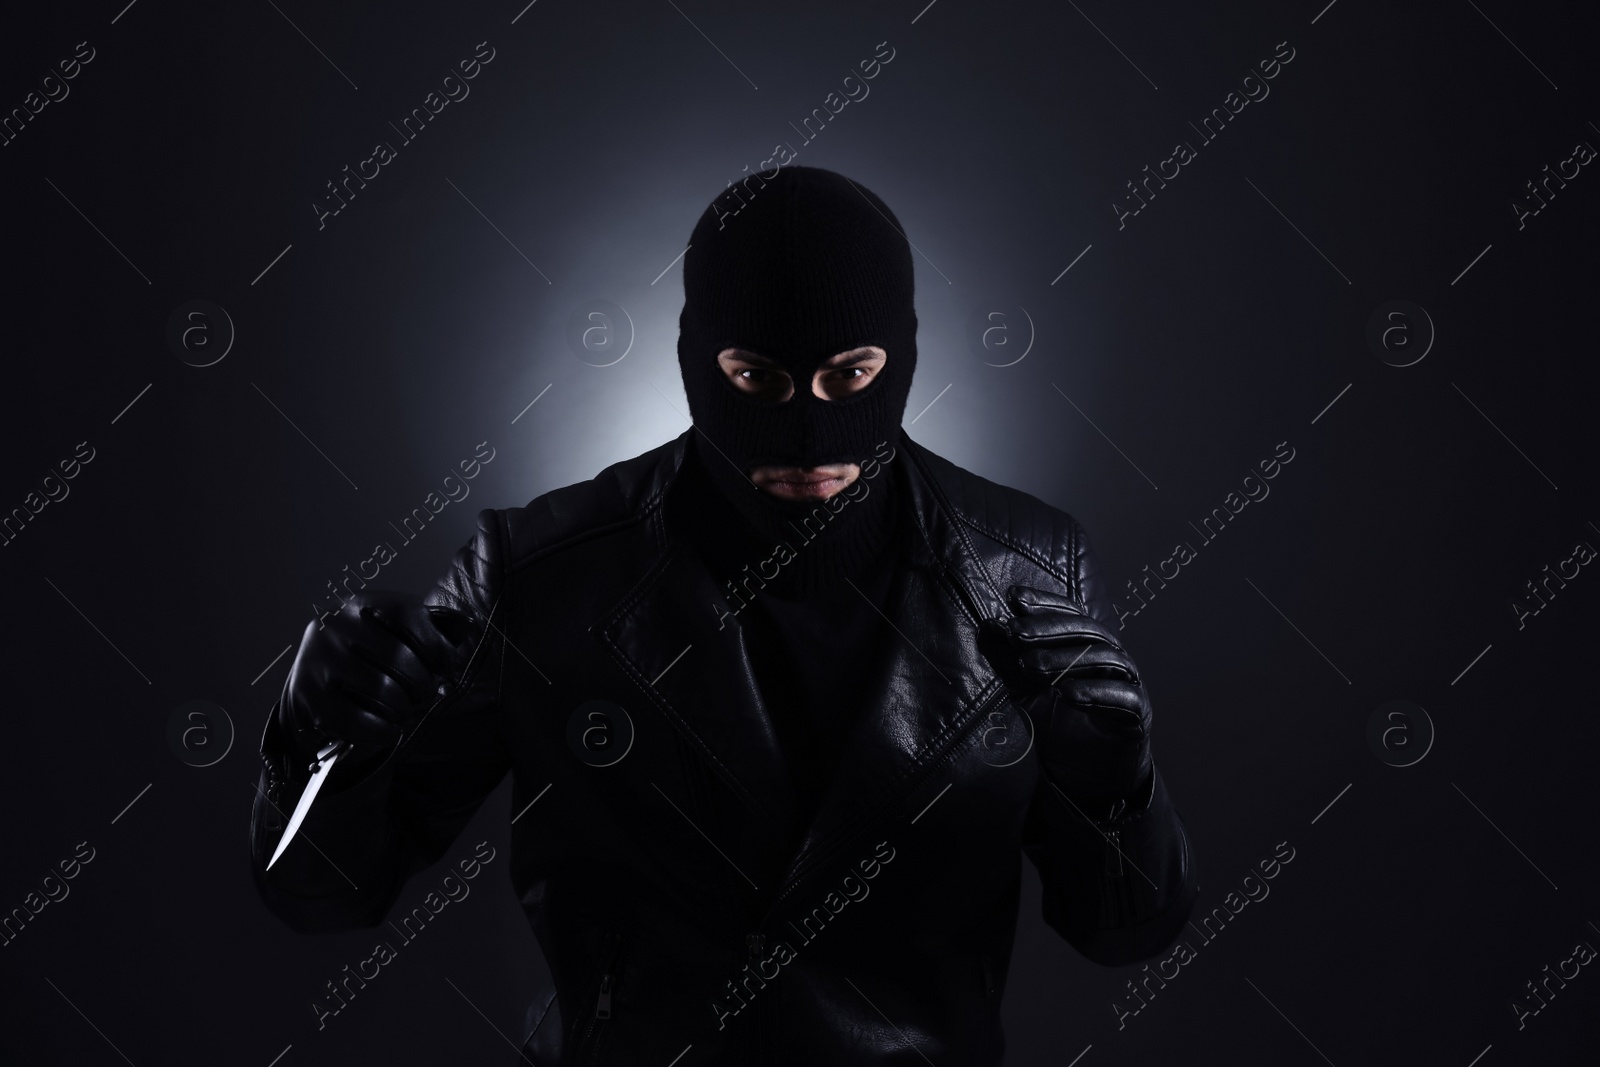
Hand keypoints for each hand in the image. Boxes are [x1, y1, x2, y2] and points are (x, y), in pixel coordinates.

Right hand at [275, 591, 475, 773]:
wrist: (314, 678)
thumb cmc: (368, 652)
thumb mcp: (397, 631)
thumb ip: (434, 627)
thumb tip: (467, 628)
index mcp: (362, 605)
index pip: (408, 616)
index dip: (436, 644)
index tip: (447, 665)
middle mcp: (335, 627)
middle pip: (399, 658)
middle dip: (423, 683)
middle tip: (427, 694)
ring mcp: (318, 662)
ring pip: (380, 691)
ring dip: (404, 708)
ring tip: (407, 710)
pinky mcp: (308, 697)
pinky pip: (357, 721)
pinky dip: (383, 731)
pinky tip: (391, 730)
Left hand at [980, 584, 1152, 807]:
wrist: (1085, 777)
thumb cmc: (1059, 727)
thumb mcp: (1025, 692)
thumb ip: (1009, 662)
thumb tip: (988, 628)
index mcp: (1087, 647)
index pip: (1070, 615)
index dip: (1045, 603)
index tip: (1014, 597)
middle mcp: (1112, 659)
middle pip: (1087, 631)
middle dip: (1049, 629)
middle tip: (1015, 632)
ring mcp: (1129, 684)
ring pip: (1105, 659)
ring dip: (1065, 660)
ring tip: (1030, 665)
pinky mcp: (1138, 715)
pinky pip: (1123, 697)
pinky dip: (1096, 692)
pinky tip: (1068, 694)